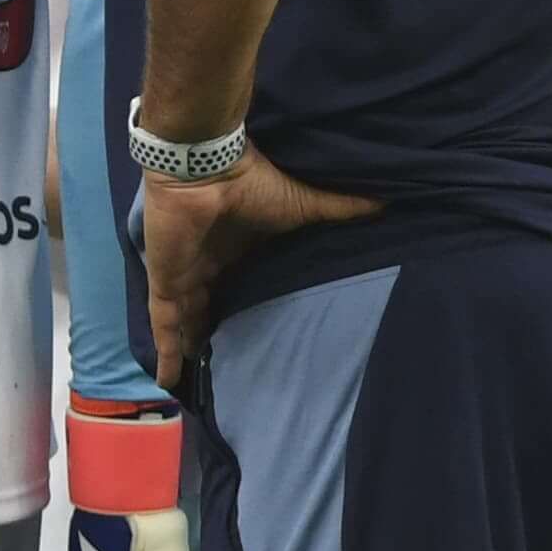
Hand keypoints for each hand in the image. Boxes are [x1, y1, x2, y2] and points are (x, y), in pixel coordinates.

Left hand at [138, 147, 379, 385]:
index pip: (239, 286)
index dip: (244, 308)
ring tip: (201, 383)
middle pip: (209, 308)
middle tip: (228, 369)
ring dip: (191, 348)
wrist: (209, 166)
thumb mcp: (305, 204)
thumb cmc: (254, 184)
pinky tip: (169, 380)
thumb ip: (341, 209)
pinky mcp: (166, 281)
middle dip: (215, 334)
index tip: (259, 334)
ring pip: (186, 322)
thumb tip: (387, 203)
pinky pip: (164, 324)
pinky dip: (167, 350)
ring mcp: (183, 274)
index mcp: (236, 249)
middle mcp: (208, 263)